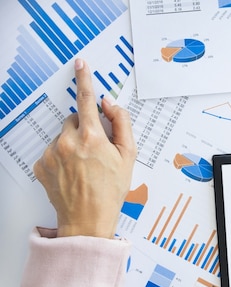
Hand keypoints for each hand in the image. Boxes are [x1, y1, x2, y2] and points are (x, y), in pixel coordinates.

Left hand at [33, 58, 136, 238]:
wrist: (88, 219)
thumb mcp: (128, 156)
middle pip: (75, 120)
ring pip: (63, 136)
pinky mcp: (41, 165)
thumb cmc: (111, 190)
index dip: (85, 78)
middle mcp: (68, 142)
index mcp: (92, 137)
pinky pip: (52, 150)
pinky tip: (73, 172)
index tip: (81, 64)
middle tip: (97, 151)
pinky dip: (62, 157)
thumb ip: (122, 124)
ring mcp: (52, 153)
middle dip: (86, 129)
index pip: (87, 99)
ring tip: (84, 166)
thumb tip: (109, 105)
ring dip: (73, 144)